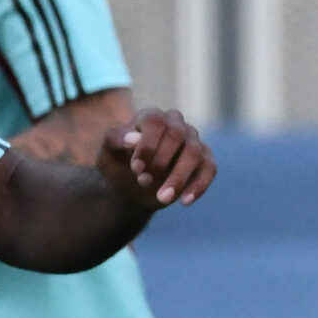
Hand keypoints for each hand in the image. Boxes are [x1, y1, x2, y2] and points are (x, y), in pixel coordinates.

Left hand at [99, 108, 214, 209]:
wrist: (130, 187)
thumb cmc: (119, 163)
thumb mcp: (108, 151)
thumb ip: (117, 139)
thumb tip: (134, 138)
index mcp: (151, 116)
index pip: (155, 120)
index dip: (147, 144)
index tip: (136, 168)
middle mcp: (176, 124)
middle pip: (177, 135)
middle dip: (161, 161)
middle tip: (143, 181)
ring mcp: (193, 142)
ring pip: (195, 153)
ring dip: (178, 178)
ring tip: (162, 198)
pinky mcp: (204, 161)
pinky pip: (210, 169)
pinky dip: (198, 186)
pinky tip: (184, 201)